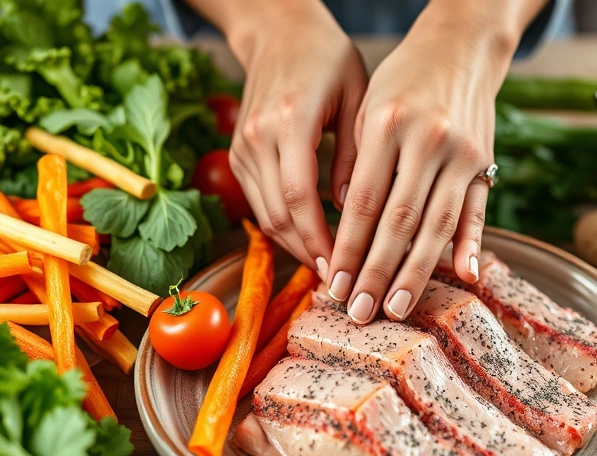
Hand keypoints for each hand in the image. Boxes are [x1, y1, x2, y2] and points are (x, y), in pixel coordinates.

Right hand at [221, 1, 366, 275]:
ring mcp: (243, 147)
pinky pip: (258, 202)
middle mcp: (258, 136)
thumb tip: (356, 213)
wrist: (279, 32)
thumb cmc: (328, 58)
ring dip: (293, 245)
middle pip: (277, 214)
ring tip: (325, 269)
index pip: (299, 196)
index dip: (318, 238)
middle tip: (337, 281)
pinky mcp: (238, 154)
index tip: (340, 266)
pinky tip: (308, 242)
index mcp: (290, 120)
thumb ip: (357, 155)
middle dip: (307, 252)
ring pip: (264, 214)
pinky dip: (282, 226)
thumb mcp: (358, 97)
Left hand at [326, 0, 540, 323]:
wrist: (459, 45)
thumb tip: (350, 225)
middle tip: (359, 310)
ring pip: (436, 224)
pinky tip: (465, 275)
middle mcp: (429, 140)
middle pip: (400, 221)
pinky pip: (478, 210)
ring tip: (396, 306)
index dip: (348, 248)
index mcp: (389, 125)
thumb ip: (360, 164)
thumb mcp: (368, 110)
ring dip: (416, 272)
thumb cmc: (401, 81)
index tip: (333, 283)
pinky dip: (472, 243)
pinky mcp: (485, 161)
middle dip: (376, 272)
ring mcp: (463, 153)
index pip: (365, 202)